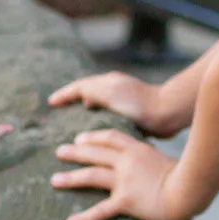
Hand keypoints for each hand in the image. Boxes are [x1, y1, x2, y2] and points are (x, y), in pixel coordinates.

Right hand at [48, 72, 171, 135]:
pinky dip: (101, 124)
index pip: (80, 86)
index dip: (65, 95)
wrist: (167, 114)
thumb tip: (82, 99)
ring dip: (87, 114)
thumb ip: (89, 91)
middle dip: (73, 102)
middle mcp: (115, 90)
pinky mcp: (134, 117)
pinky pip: (111, 119)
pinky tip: (98, 137)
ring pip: (100, 108)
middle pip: (89, 94)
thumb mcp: (107, 91)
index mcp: (108, 82)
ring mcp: (125, 103)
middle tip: (59, 114)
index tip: (51, 103)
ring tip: (74, 127)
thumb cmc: (137, 102)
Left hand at [51, 129, 189, 219]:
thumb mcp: (169, 162)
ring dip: (71, 178)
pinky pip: (101, 210)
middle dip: (75, 152)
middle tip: (59, 152)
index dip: (93, 137)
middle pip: (95, 153)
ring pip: (91, 176)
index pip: (110, 139)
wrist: (189, 190)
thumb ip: (155, 162)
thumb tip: (154, 166)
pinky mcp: (125, 200)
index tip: (80, 139)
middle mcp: (127, 162)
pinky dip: (85, 218)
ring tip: (55, 180)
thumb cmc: (187, 178)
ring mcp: (125, 180)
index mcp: (138, 150)